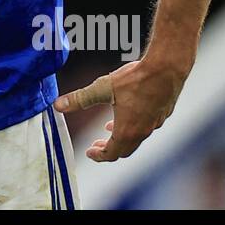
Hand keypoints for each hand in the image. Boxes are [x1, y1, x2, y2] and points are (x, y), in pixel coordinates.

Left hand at [52, 57, 188, 161]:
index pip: (112, 154)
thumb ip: (80, 99)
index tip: (89, 152)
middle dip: (108, 150)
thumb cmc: (135, 79)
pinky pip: (146, 127)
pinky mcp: (163, 113)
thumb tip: (57, 106)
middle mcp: (143, 131)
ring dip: (121, 137)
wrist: (167, 68)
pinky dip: (133, 127)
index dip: (98, 156)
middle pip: (125, 150)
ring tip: (108, 128)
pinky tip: (128, 112)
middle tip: (96, 146)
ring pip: (136, 138)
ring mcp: (155, 123)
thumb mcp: (102, 88)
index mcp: (127, 130)